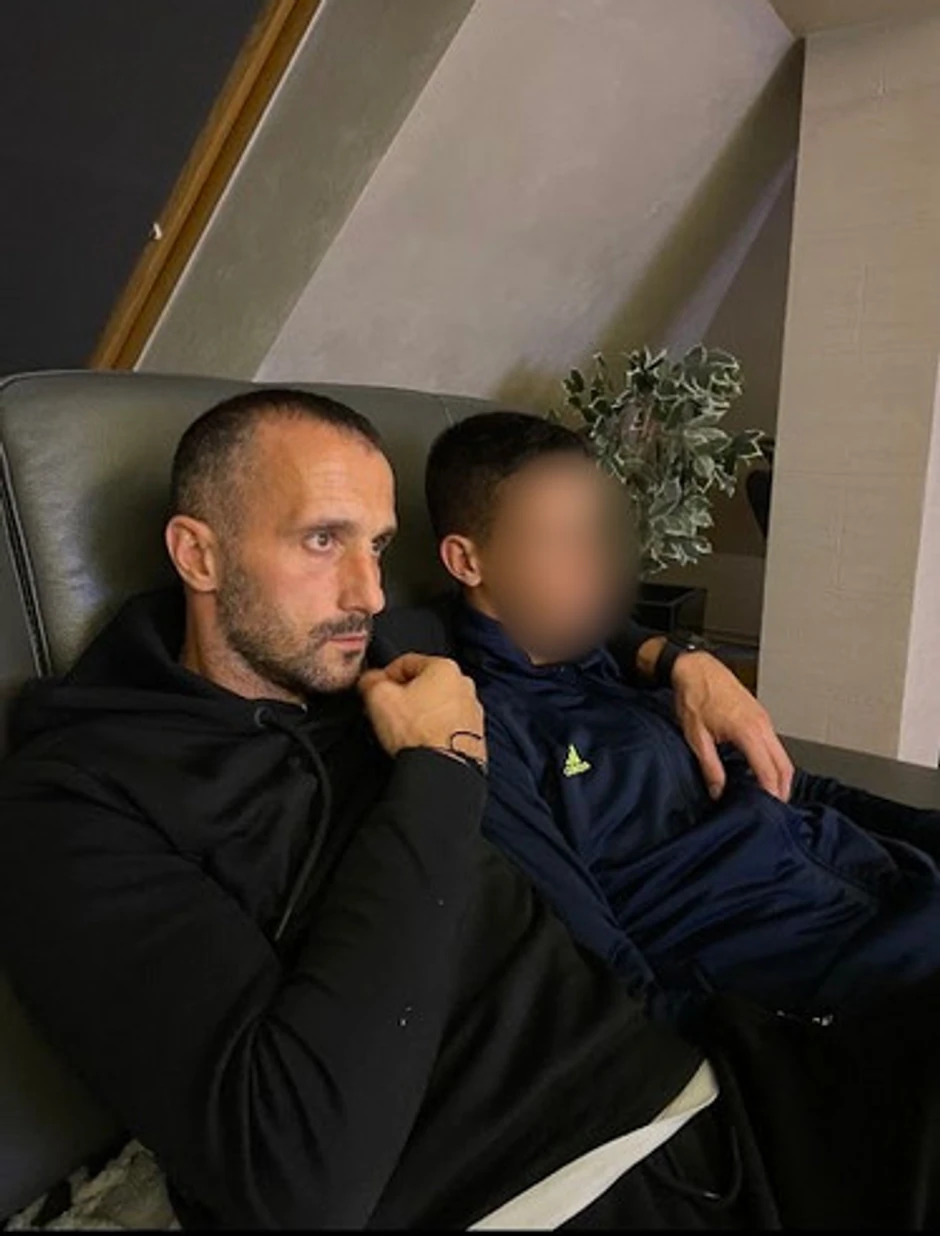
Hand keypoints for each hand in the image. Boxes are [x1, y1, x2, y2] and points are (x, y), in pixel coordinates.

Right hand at [359, 653, 486, 763]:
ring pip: (438, 705)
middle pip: (425, 684)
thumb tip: (369, 680)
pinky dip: (435, 731)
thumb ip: (371, 681)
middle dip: (404, 695)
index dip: (384, 676)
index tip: (374, 690)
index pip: (406, 662)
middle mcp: (464, 686)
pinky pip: (449, 726)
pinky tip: (422, 743)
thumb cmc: (417, 731)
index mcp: (445, 667)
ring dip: (420, 714)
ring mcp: (473, 712)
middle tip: (387, 712)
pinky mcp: (475, 736)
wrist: (444, 769)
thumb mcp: (379, 697)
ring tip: (404, 732)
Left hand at [671, 652, 792, 801]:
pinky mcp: (760, 716)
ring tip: (771, 794)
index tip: (769, 809)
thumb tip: (717, 790)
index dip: (772, 793)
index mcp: (747, 731)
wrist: (697, 669)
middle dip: (783, 789)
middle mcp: (761, 724)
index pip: (768, 770)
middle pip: (784, 765)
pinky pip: (775, 743)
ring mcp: (763, 719)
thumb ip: (710, 766)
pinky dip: (775, 761)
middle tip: (775, 808)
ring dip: (781, 775)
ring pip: (782, 754)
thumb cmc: (695, 696)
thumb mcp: (696, 736)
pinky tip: (764, 771)